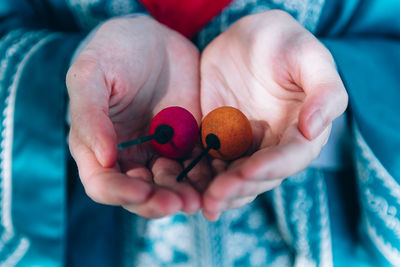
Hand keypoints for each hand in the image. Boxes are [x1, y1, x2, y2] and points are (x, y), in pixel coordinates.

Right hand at [67, 16, 209, 217]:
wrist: (155, 38)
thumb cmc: (114, 51)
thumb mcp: (91, 74)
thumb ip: (90, 115)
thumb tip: (103, 158)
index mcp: (98, 146)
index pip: (104, 184)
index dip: (122, 193)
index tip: (144, 191)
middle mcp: (128, 157)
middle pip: (141, 194)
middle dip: (160, 202)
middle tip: (183, 203)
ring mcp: (160, 152)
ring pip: (171, 186)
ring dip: (186, 195)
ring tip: (203, 199)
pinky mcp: (188, 143)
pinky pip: (197, 167)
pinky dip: (207, 177)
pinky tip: (220, 178)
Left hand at [200, 10, 347, 220]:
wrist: (246, 38)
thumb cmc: (283, 42)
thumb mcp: (308, 55)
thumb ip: (324, 90)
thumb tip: (314, 128)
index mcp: (301, 131)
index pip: (291, 157)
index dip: (271, 167)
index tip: (247, 172)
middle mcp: (274, 145)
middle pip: (260, 176)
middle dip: (239, 188)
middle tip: (215, 198)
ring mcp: (245, 145)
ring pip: (235, 177)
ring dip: (219, 192)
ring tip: (202, 202)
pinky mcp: (220, 141)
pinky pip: (210, 163)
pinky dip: (200, 177)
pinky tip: (186, 186)